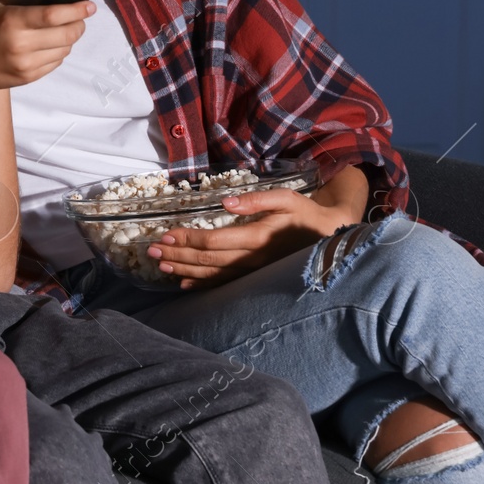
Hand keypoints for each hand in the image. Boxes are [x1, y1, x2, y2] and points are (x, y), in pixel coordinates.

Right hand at [0, 0, 94, 89]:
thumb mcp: (1, 3)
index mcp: (12, 21)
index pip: (54, 15)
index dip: (76, 10)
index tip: (89, 6)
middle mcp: (20, 44)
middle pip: (66, 35)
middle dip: (79, 24)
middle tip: (79, 18)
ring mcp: (25, 64)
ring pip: (64, 50)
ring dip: (69, 39)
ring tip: (61, 31)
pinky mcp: (27, 78)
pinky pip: (55, 63)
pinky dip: (58, 52)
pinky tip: (48, 45)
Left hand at [150, 188, 356, 288]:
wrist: (331, 237)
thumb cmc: (306, 213)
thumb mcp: (286, 198)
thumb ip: (256, 199)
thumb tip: (225, 202)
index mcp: (258, 238)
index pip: (214, 241)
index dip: (188, 238)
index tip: (166, 234)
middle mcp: (253, 259)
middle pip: (207, 260)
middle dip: (178, 255)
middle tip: (152, 251)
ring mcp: (254, 272)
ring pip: (213, 275)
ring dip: (184, 270)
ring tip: (161, 265)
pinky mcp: (256, 278)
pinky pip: (225, 285)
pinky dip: (202, 284)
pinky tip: (184, 284)